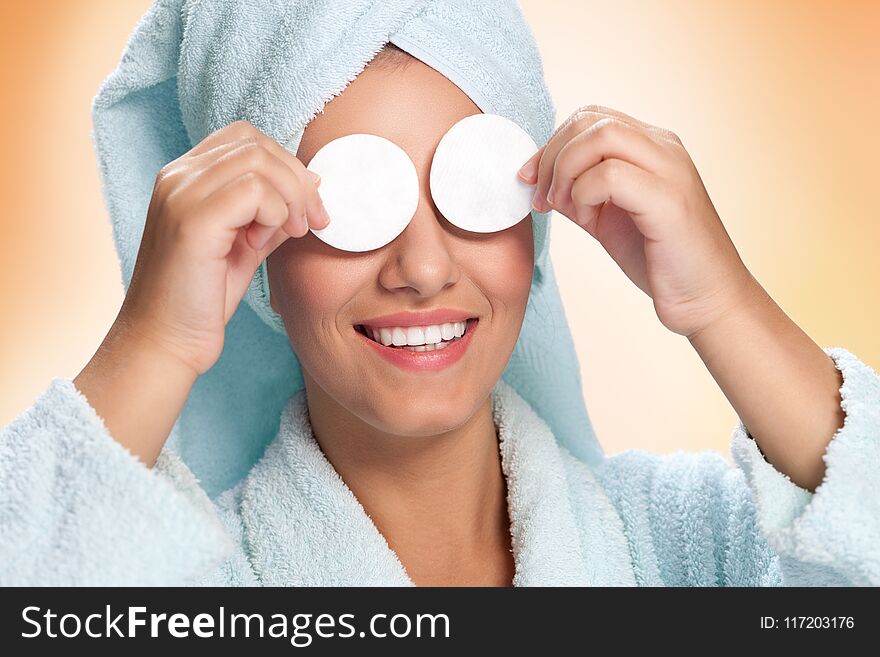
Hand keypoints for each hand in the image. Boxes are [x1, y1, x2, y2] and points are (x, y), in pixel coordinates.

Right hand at [117, 120, 329, 375]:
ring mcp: (180, 195)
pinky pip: (253, 191)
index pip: (245, 139)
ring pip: (258, 161)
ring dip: (289, 198)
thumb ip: (271, 214)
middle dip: (297, 180)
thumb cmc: (202, 299)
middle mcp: (176, 177)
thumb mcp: (246, 246)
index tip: (307, 208)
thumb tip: (311, 185)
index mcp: (185, 178)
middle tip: (311, 222)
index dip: (286, 165)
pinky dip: (274, 215)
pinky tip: (260, 244)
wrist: (165, 342)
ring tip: (287, 234)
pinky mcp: (191, 221)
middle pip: (255, 143)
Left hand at [518, 104, 756, 337]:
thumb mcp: (607, 219)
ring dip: (566, 172)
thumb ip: (579, 192)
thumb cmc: (660, 260)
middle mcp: (664, 148)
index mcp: (651, 147)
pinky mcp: (669, 200)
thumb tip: (540, 179)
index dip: (551, 145)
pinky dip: (584, 195)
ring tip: (566, 209)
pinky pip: (611, 175)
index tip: (531, 182)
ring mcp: (670, 169)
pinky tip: (588, 222)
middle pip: (590, 118)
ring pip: (601, 136)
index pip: (590, 117)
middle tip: (544, 198)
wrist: (707, 299)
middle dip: (552, 156)